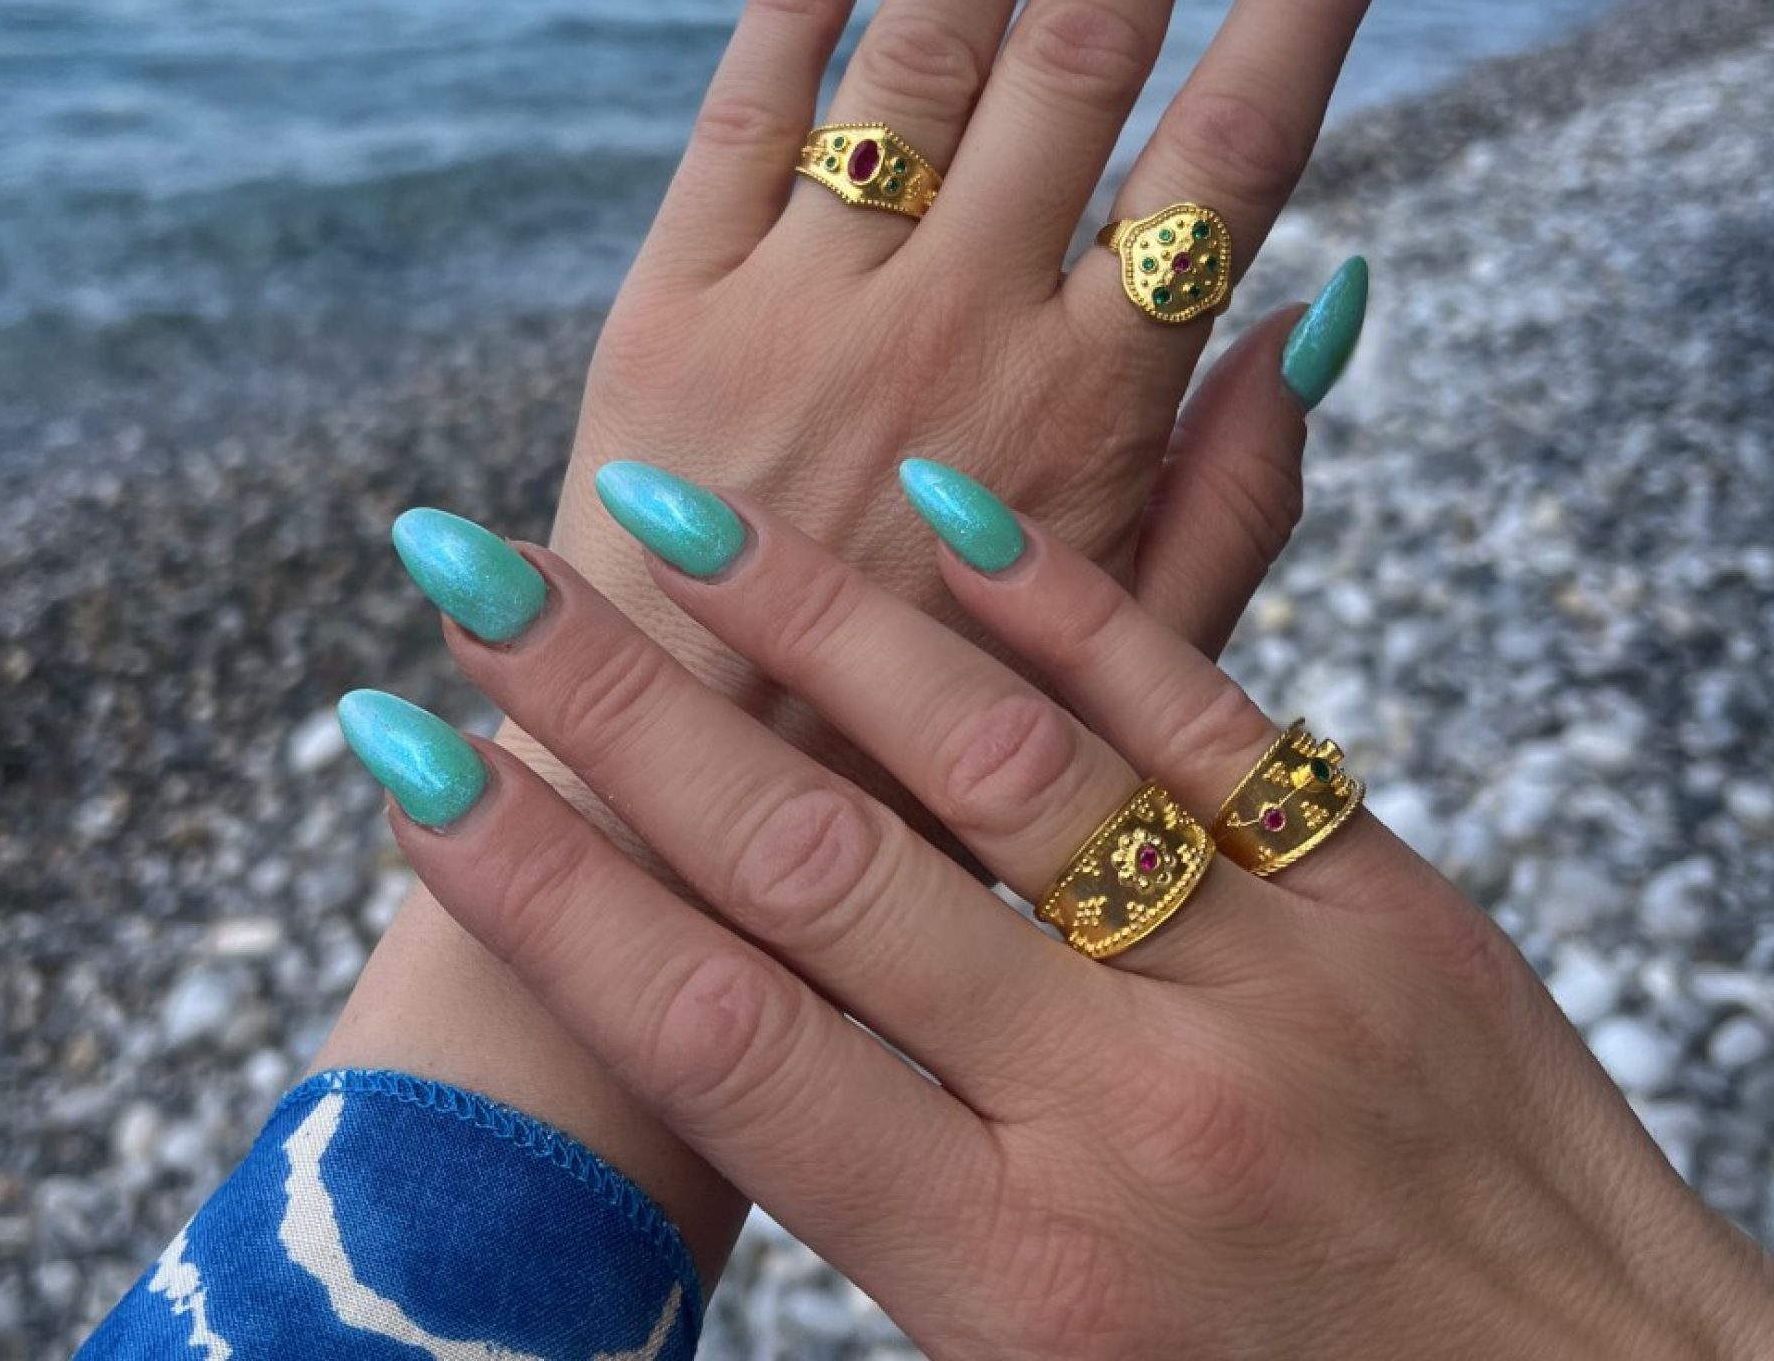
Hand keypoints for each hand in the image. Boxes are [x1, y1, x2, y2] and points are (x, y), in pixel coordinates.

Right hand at [352, 465, 1773, 1360]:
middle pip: (810, 864)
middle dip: (616, 710)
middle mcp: (1115, 1102)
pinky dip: (1058, 600)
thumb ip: (892, 1205)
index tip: (406, 763)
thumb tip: (711, 1020)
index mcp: (1003, 1271)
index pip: (716, 1032)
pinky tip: (943, 503)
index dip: (540, 886)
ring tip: (675, 513)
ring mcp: (1253, 968)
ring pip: (989, 754)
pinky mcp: (1368, 881)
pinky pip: (1192, 707)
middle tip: (477, 578)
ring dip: (812, 620)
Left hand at [537, 0, 1396, 805]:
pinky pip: (744, 106)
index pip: (1233, 144)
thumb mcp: (1127, 661)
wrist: (678, 810)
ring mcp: (805, 296)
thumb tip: (1333, 300)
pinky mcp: (671, 299)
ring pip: (927, 43)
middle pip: (1085, 48)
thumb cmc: (925, 749)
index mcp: (1090, 406)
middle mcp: (958, 322)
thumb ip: (1243, 492)